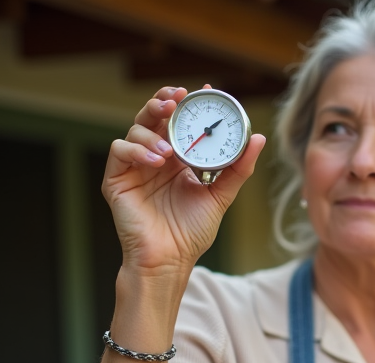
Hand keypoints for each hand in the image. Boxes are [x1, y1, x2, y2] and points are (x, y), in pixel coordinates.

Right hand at [103, 85, 265, 278]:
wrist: (170, 259)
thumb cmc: (191, 232)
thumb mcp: (220, 196)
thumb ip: (238, 168)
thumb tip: (257, 138)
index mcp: (178, 159)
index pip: (180, 122)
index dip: (189, 103)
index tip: (205, 91)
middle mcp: (155, 157)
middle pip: (154, 117)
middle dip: (164, 102)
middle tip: (177, 98)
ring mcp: (134, 167)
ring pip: (136, 129)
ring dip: (152, 132)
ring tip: (169, 153)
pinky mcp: (116, 178)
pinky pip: (119, 150)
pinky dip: (136, 149)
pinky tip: (155, 161)